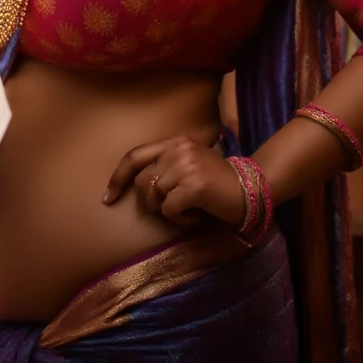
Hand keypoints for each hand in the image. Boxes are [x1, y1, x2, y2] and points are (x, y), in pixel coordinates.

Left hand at [102, 135, 245, 228]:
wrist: (254, 190)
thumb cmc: (218, 184)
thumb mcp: (189, 166)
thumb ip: (165, 168)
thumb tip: (136, 187)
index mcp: (174, 142)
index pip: (134, 156)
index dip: (118, 177)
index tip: (108, 197)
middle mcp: (179, 149)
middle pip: (142, 182)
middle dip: (151, 203)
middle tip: (173, 209)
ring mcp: (186, 166)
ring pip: (154, 197)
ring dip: (168, 211)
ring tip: (189, 210)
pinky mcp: (194, 186)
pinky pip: (169, 210)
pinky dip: (180, 219)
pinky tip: (196, 215)